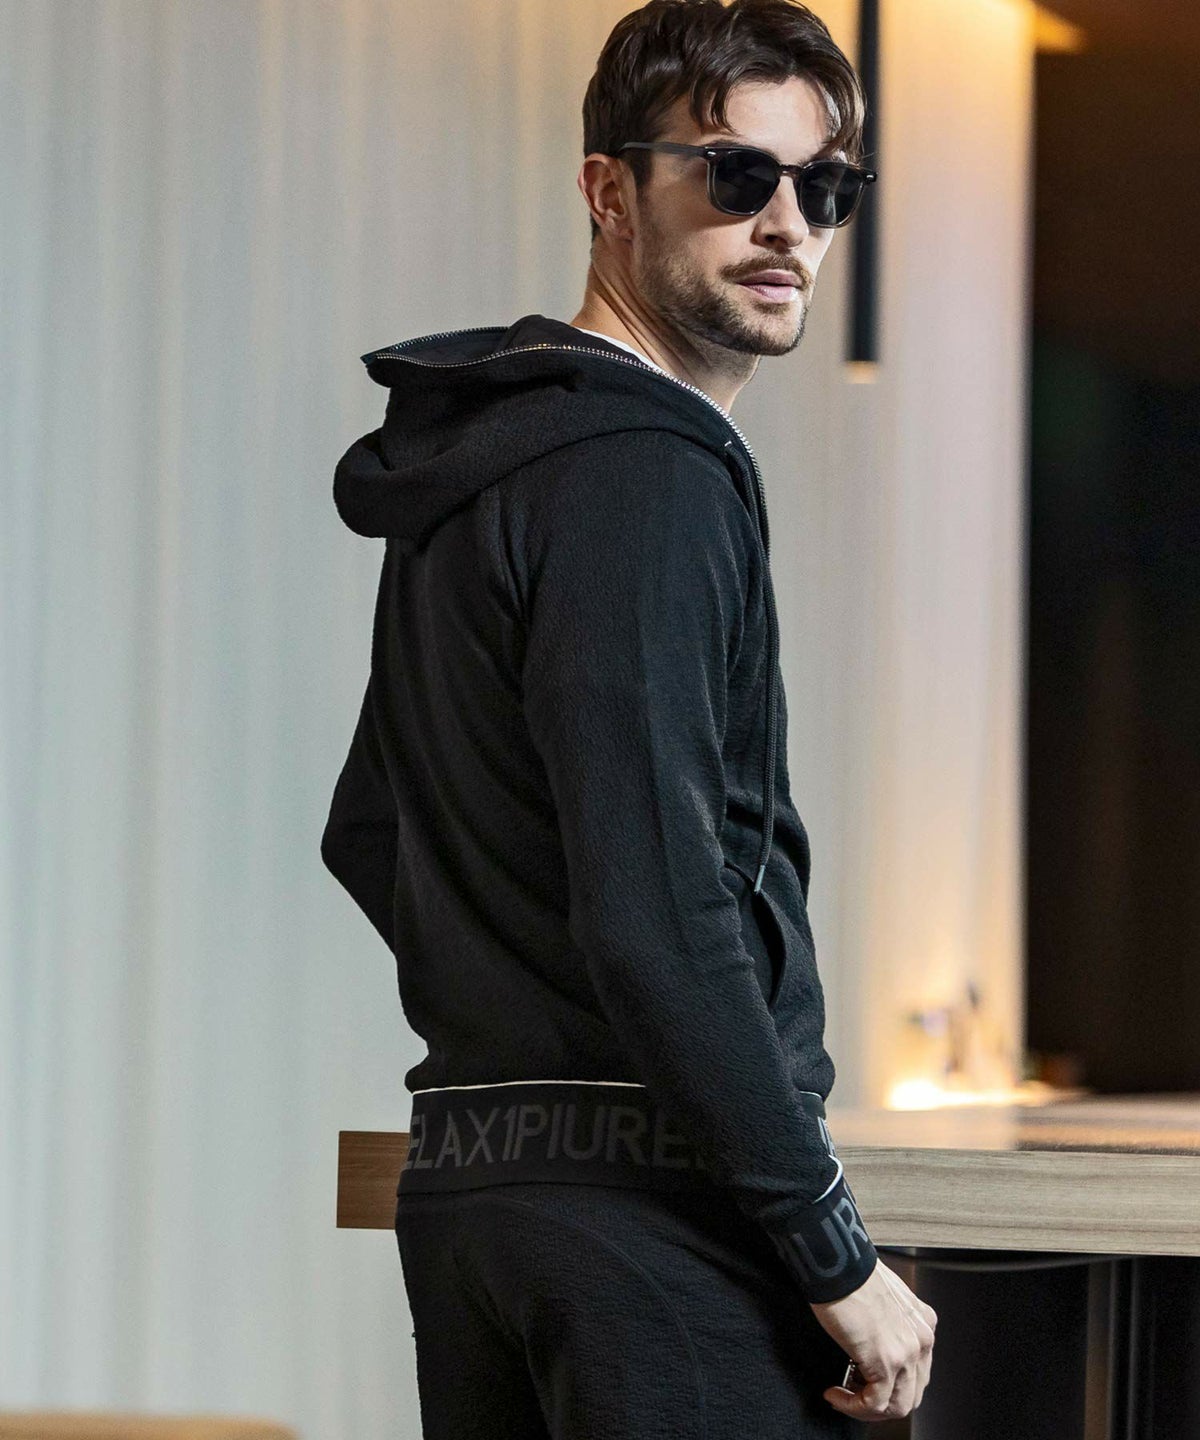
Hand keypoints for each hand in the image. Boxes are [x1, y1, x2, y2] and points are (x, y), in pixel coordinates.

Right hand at [808, 1256, 936, 1421]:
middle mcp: (921, 1338)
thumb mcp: (881, 1296)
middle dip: (881, 1401)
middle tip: (854, 1394)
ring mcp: (907, 1352)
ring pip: (898, 1406)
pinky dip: (852, 1406)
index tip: (863, 1380)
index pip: (917, 1370)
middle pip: (912, 1393)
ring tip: (843, 1398)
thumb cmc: (850, 1271)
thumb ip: (887, 1321)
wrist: (839, 1262)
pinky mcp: (886, 1362)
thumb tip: (868, 1341)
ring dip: (867, 1409)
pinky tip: (835, 1394)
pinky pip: (874, 1403)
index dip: (891, 1382)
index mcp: (922, 1321)